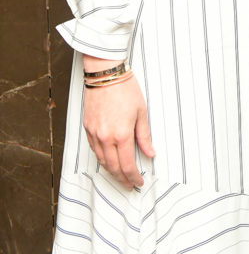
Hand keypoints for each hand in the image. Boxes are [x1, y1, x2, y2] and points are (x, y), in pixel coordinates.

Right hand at [83, 72, 154, 188]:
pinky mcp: (87, 127)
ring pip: (102, 161)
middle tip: (129, 185)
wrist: (105, 74)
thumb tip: (150, 153)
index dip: (133, 177)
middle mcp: (106, 137)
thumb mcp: (141, 111)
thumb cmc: (126, 89)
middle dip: (122, 179)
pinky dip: (102, 158)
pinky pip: (94, 149)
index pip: (127, 165)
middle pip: (113, 167)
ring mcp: (94, 133)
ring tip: (120, 175)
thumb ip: (144, 136)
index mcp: (121, 134)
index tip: (139, 182)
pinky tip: (108, 159)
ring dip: (111, 171)